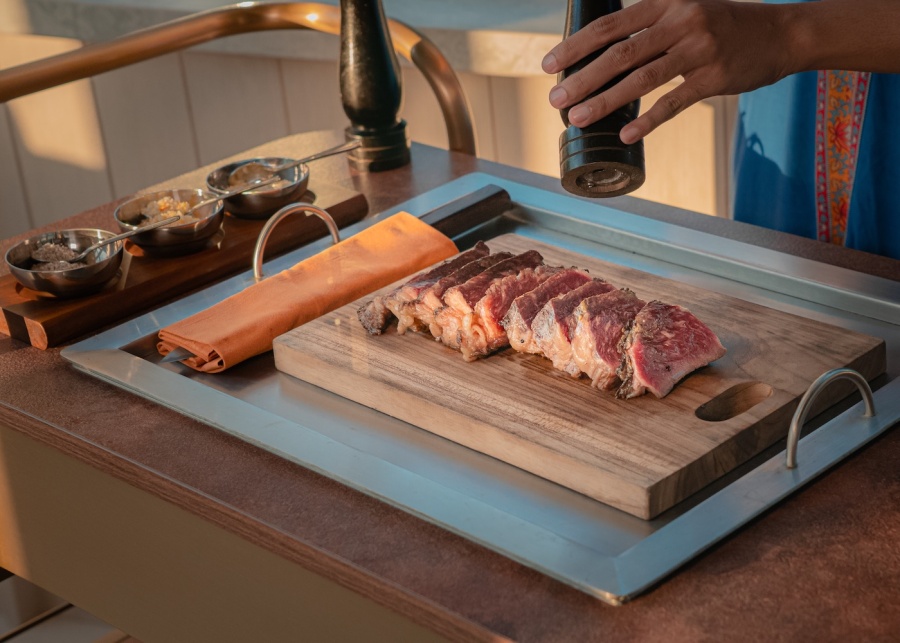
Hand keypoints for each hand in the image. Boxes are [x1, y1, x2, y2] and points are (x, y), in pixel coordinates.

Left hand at [542, 0, 795, 142]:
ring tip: (578, 118)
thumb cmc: (724, 25)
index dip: (576, 45)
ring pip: (641, 79)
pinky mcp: (714, 76)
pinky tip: (627, 134)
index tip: (549, 65)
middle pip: (620, 53)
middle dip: (582, 78)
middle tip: (555, 100)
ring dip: (605, 101)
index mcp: (666, 2)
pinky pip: (674, 101)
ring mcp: (699, 49)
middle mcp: (680, 21)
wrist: (781, 33)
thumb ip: (649, 25)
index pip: (611, 25)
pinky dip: (649, 119)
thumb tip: (603, 50)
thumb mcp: (686, 9)